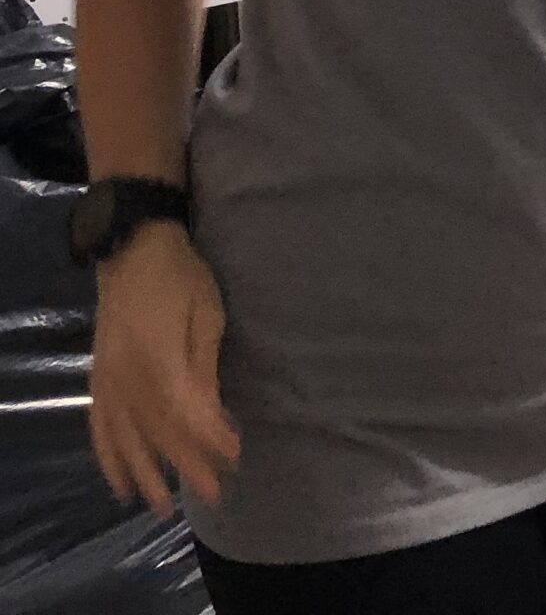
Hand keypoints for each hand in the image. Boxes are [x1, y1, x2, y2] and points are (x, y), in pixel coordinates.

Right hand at [88, 224, 239, 517]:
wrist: (132, 251)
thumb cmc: (182, 277)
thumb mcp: (205, 314)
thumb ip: (203, 367)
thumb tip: (210, 414)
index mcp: (156, 357)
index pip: (184, 410)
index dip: (207, 437)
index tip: (234, 456)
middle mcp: (125, 376)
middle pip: (156, 431)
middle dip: (185, 465)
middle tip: (214, 493)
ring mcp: (107, 379)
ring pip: (125, 437)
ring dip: (146, 473)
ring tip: (163, 508)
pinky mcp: (98, 379)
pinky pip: (100, 427)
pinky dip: (109, 458)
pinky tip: (121, 484)